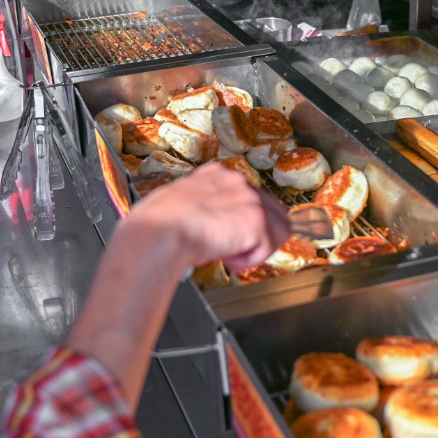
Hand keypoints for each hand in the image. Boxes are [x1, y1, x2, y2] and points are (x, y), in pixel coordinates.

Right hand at [126, 162, 289, 272]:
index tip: (230, 237)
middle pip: (274, 211)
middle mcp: (237, 182)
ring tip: (230, 255)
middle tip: (234, 250)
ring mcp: (249, 198)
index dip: (244, 223)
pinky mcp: (256, 220)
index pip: (251, 198)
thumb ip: (204, 210)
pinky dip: (249, 261)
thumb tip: (214, 229)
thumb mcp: (182, 207)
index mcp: (217, 176)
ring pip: (280, 229)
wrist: (157, 232)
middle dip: (260, 235)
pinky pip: (267, 249)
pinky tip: (228, 259)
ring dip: (258, 248)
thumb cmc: (158, 226)